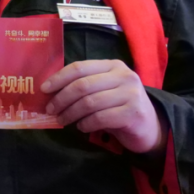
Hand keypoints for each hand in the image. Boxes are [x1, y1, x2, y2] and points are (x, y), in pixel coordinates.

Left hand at [42, 60, 165, 153]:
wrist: (150, 127)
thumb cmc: (119, 106)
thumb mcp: (104, 90)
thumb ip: (84, 86)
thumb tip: (49, 92)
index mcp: (113, 66)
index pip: (80, 67)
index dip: (59, 78)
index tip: (44, 89)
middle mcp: (124, 76)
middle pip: (82, 86)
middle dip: (61, 99)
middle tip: (50, 110)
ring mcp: (131, 94)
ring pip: (89, 103)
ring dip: (70, 113)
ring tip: (63, 121)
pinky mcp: (133, 113)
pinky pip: (100, 118)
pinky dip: (86, 124)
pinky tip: (82, 127)